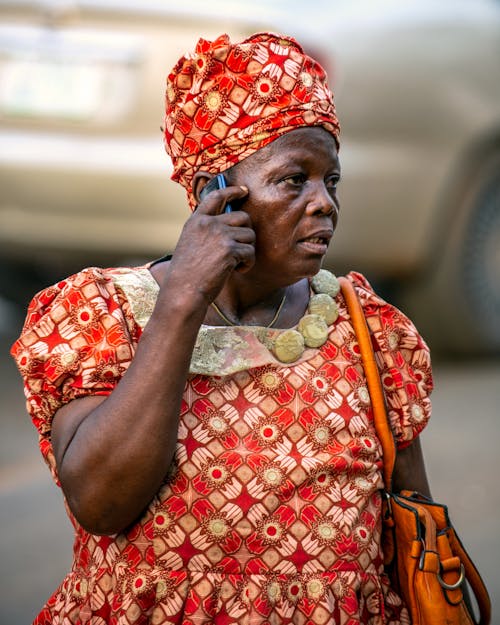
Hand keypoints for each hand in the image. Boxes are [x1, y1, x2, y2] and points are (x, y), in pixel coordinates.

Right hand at [165, 184, 254, 303]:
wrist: (184, 291)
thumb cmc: (187, 274)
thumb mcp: (190, 243)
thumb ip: (206, 231)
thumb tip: (232, 226)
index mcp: (196, 221)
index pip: (216, 197)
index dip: (232, 191)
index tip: (244, 190)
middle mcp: (208, 224)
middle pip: (243, 217)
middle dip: (246, 233)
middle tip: (240, 250)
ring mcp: (219, 235)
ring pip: (249, 235)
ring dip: (247, 251)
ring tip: (235, 264)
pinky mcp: (229, 250)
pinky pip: (250, 252)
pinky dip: (247, 264)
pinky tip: (236, 271)